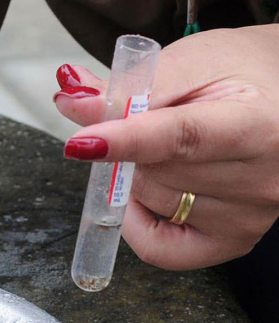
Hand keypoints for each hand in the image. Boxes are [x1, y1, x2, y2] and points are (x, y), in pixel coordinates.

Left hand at [54, 26, 278, 270]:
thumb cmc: (237, 75)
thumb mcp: (190, 63)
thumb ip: (130, 86)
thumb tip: (72, 102)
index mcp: (260, 125)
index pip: (181, 138)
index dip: (124, 140)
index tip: (80, 143)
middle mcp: (262, 179)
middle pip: (155, 173)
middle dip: (128, 147)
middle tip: (143, 124)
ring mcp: (249, 218)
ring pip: (150, 203)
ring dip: (137, 177)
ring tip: (168, 150)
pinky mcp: (233, 243)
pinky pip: (158, 249)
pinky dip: (137, 222)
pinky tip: (149, 194)